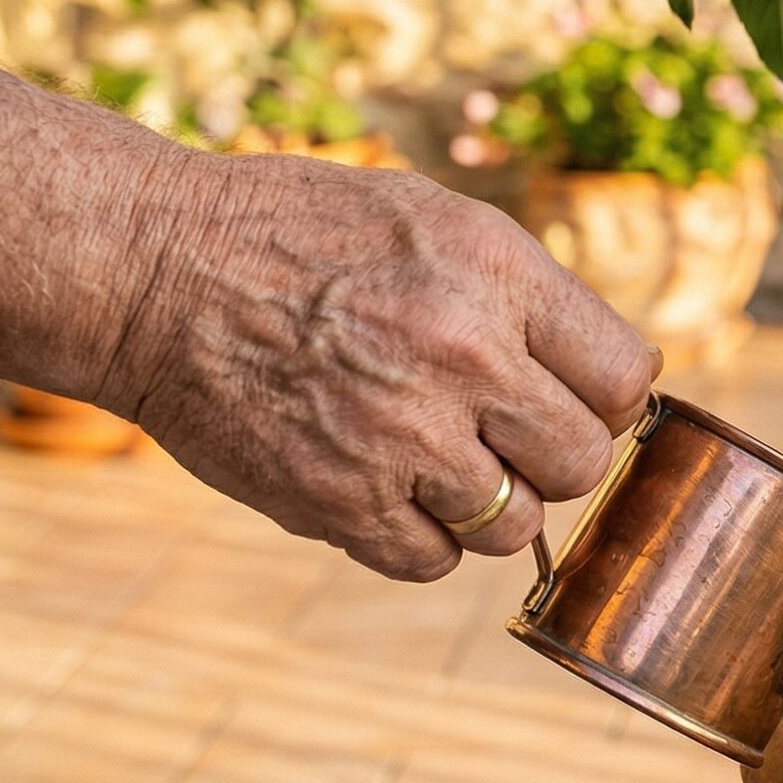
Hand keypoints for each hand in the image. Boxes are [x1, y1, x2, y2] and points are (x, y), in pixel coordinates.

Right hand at [101, 152, 661, 581]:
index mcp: (499, 278)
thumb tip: (618, 379)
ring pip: (516, 525)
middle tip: (506, 431)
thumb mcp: (437, 221)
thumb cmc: (303, 234)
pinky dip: (422, 538)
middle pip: (583, 461)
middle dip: (555, 454)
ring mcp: (402, 438)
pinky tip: (389, 487)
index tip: (572, 394)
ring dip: (490, 502)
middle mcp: (464, 359)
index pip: (626, 378)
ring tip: (438, 455)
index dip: (606, 396)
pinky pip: (433, 561)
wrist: (155, 269)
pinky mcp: (338, 502)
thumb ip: (529, 298)